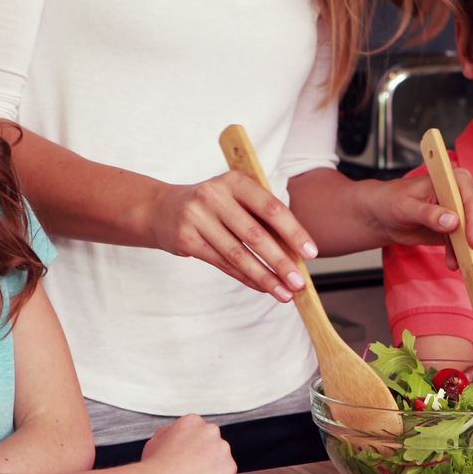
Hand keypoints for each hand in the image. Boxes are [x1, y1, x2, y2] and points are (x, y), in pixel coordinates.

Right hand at [140, 414, 235, 473]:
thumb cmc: (154, 468)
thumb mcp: (155, 441)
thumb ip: (170, 433)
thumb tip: (173, 434)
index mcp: (193, 421)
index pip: (200, 434)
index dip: (192, 449)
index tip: (185, 459)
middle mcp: (210, 430)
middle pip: (213, 445)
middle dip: (204, 457)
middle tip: (189, 471)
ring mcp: (222, 448)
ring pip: (221, 460)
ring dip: (211, 469)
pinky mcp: (229, 467)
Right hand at [150, 172, 316, 301]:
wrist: (161, 208)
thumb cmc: (212, 205)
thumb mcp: (236, 198)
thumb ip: (262, 218)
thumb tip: (296, 252)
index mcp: (235, 181)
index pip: (271, 208)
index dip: (293, 232)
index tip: (311, 253)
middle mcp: (215, 196)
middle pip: (255, 235)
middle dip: (281, 262)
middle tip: (299, 282)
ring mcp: (198, 217)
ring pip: (238, 254)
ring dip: (265, 277)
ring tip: (284, 293)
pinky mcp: (186, 239)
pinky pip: (223, 264)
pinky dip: (246, 278)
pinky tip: (263, 287)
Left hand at [371, 167, 472, 270]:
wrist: (384, 215)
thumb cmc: (392, 201)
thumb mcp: (406, 207)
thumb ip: (428, 214)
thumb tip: (452, 222)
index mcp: (451, 179)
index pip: (470, 198)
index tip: (472, 240)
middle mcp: (460, 193)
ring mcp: (459, 212)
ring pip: (472, 233)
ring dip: (470, 252)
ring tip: (467, 268)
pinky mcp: (455, 229)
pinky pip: (463, 244)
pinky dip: (461, 256)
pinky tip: (455, 265)